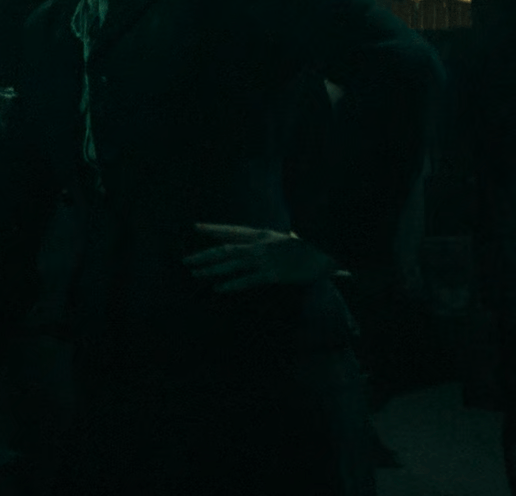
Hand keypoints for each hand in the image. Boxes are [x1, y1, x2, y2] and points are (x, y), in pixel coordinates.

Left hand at [182, 223, 339, 292]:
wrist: (330, 249)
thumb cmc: (313, 245)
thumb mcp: (291, 238)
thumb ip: (280, 240)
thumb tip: (285, 237)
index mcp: (263, 234)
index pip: (232, 230)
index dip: (213, 229)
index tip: (196, 227)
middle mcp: (260, 244)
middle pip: (225, 248)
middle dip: (203, 255)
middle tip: (185, 261)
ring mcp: (265, 259)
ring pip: (231, 263)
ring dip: (211, 269)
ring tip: (195, 274)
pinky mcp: (273, 274)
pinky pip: (247, 280)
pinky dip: (232, 284)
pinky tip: (218, 289)